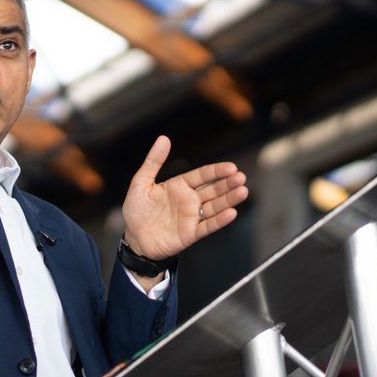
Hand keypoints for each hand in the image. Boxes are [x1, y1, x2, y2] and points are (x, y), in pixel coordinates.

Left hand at [122, 136, 247, 258]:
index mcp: (180, 186)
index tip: (231, 167)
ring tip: (242, 192)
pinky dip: (219, 220)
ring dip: (229, 200)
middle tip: (241, 178)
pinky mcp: (190, 233)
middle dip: (228, 184)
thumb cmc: (136, 210)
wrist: (133, 238)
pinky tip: (231, 213)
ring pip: (215, 207)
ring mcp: (191, 217)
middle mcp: (189, 200)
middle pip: (213, 190)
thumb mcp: (140, 182)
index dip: (216, 171)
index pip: (202, 175)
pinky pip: (207, 226)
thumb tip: (163, 139)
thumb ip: (153, 161)